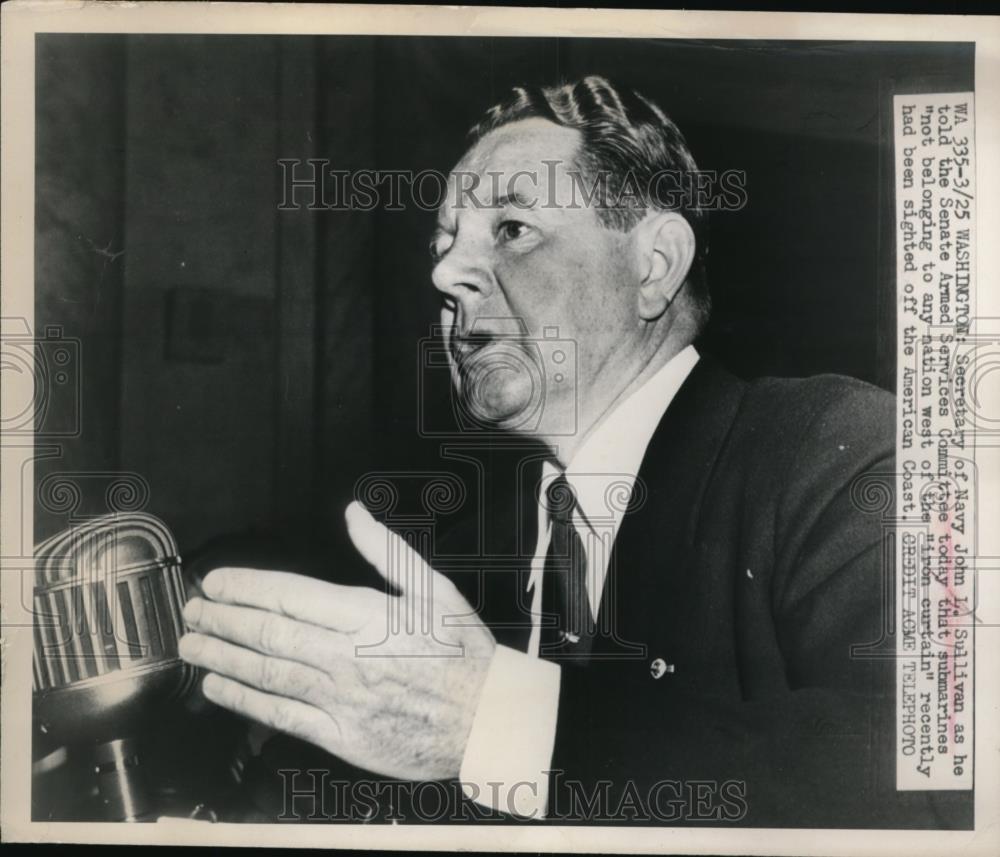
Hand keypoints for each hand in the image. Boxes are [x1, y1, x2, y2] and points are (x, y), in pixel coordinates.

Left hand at [178, 501, 495, 779]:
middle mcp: (345, 656)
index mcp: (367, 615)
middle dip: (222, 619)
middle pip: (268, 634)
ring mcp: (340, 698)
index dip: (244, 587)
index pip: (289, 596)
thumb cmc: (463, 652)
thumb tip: (354, 513)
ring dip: (221, 657)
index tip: (215, 582)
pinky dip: (244, 702)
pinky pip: (281, 716)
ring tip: (192, 645)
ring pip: (266, 674)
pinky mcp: (339, 735)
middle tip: (191, 610)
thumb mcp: (434, 588)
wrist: (486, 718)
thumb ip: (387, 550)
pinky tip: (218, 689)